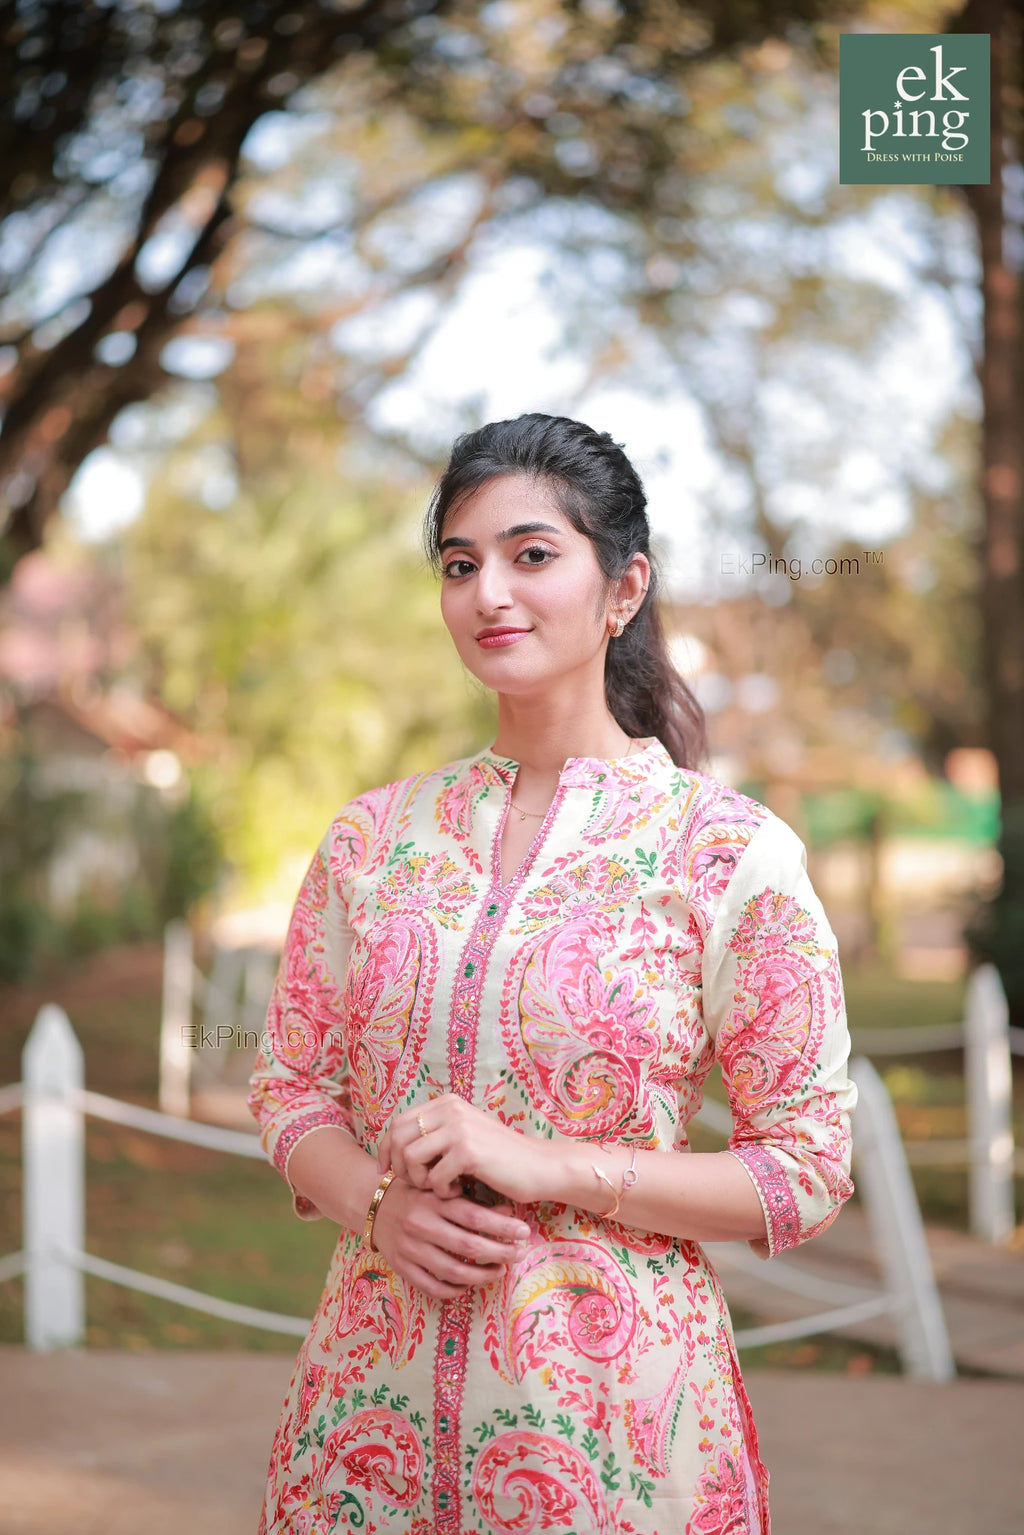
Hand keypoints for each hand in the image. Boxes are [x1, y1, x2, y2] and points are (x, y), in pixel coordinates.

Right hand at [370, 1178, 530, 1301]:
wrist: (373, 1206)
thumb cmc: (416, 1195)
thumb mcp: (441, 1190)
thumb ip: (471, 1200)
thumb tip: (509, 1210)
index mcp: (433, 1201)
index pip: (474, 1216)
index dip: (503, 1226)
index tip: (524, 1231)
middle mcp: (421, 1225)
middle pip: (469, 1246)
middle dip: (500, 1253)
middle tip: (519, 1255)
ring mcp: (410, 1248)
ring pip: (454, 1271)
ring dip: (483, 1275)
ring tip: (500, 1271)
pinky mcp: (401, 1267)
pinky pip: (432, 1287)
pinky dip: (454, 1290)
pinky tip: (469, 1286)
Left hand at [378, 1095, 552, 1203]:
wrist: (537, 1167)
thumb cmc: (498, 1157)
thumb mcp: (463, 1135)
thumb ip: (435, 1133)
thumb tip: (394, 1147)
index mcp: (447, 1103)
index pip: (398, 1123)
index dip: (387, 1150)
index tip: (386, 1172)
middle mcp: (451, 1109)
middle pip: (399, 1138)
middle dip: (399, 1167)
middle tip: (417, 1184)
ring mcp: (459, 1128)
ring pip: (411, 1158)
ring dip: (420, 1181)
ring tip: (440, 1186)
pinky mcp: (468, 1152)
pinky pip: (434, 1177)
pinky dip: (442, 1191)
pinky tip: (458, 1190)